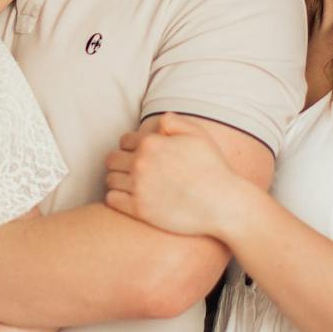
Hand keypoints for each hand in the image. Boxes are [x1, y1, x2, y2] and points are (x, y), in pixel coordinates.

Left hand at [103, 113, 241, 238]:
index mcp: (151, 143)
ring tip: (132, 185)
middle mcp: (141, 163)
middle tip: (134, 170)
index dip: (132, 146)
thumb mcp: (198, 135)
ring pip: (110, 179)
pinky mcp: (139, 210)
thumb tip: (159, 123)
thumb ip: (174, 121)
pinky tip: (130, 198)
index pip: (124, 141)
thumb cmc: (213, 168)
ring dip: (118, 180)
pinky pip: (111, 199)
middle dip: (120, 162)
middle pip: (112, 160)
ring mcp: (138, 187)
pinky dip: (116, 197)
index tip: (140, 155)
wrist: (222, 204)